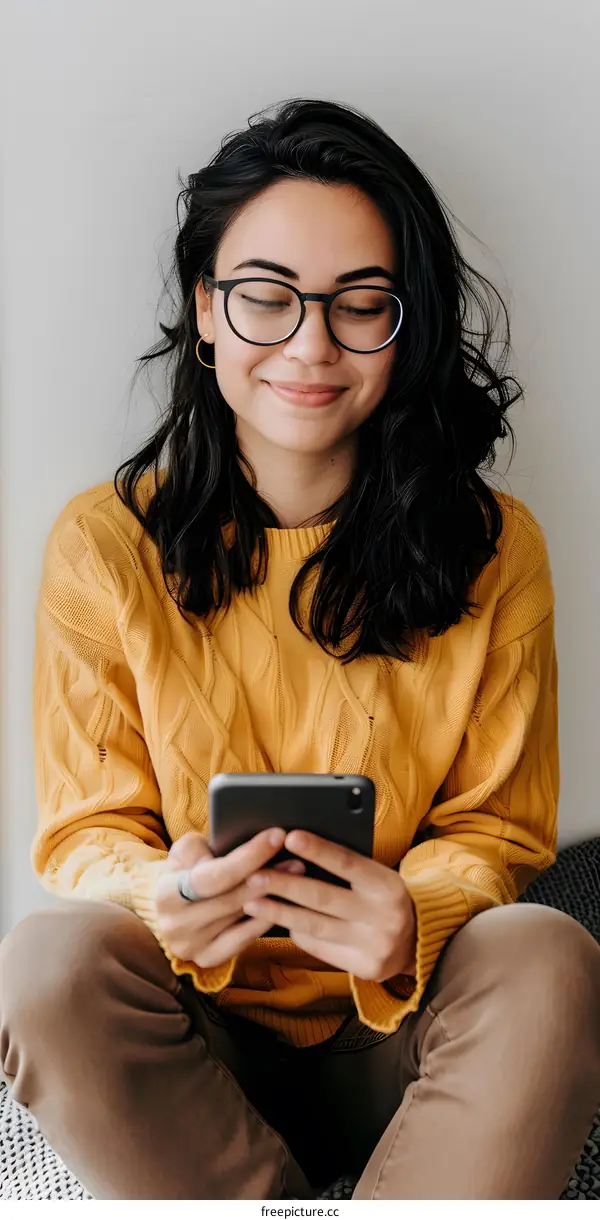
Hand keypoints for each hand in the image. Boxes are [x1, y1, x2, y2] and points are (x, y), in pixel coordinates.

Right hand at [156, 829, 304, 969]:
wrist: (173, 905)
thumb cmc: (186, 869)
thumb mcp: (187, 850)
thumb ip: (203, 847)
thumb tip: (236, 848)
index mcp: (166, 894)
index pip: (213, 876)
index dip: (248, 856)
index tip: (277, 835)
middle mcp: (175, 926)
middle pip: (232, 898)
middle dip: (268, 874)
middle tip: (298, 855)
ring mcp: (192, 947)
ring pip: (242, 917)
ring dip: (274, 894)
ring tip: (298, 873)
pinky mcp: (208, 959)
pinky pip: (246, 938)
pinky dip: (267, 918)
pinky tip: (285, 901)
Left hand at [242, 830, 416, 982]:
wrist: (418, 940)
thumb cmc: (384, 897)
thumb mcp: (377, 877)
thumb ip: (347, 868)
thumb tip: (299, 849)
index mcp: (388, 885)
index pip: (348, 863)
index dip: (318, 850)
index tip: (289, 836)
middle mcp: (383, 916)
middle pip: (324, 898)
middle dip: (285, 885)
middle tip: (255, 874)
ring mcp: (374, 946)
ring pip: (316, 926)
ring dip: (279, 912)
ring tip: (252, 900)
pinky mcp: (363, 968)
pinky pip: (319, 948)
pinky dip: (296, 932)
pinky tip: (276, 920)